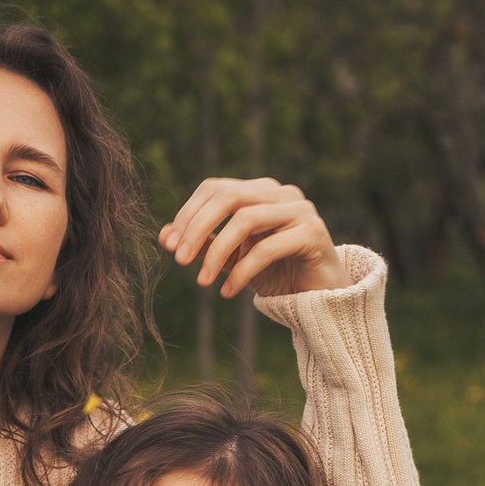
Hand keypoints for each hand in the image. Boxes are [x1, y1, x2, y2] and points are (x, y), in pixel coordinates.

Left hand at [160, 176, 350, 298]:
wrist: (321, 297)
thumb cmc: (277, 274)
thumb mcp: (233, 259)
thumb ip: (204, 244)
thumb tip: (163, 236)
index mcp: (260, 191)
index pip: (215, 188)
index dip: (188, 214)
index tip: (170, 246)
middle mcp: (281, 193)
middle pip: (228, 197)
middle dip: (198, 228)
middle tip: (179, 260)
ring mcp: (300, 210)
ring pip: (246, 219)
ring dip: (217, 252)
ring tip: (203, 282)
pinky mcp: (313, 233)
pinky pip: (267, 248)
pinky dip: (242, 271)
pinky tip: (228, 292)